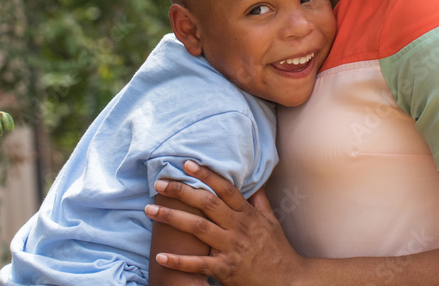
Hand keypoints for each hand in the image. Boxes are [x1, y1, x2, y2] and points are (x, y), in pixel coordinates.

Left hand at [145, 160, 301, 285]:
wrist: (288, 279)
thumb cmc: (278, 250)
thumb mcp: (272, 222)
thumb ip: (260, 202)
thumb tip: (254, 184)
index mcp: (248, 215)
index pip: (225, 189)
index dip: (207, 175)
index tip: (187, 164)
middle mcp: (238, 227)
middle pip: (207, 204)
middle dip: (181, 191)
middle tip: (159, 183)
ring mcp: (231, 248)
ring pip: (197, 228)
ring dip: (171, 218)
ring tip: (150, 210)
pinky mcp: (225, 269)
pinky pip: (198, 264)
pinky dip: (179, 261)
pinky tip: (160, 256)